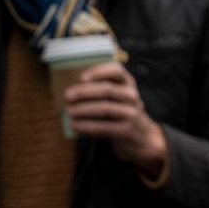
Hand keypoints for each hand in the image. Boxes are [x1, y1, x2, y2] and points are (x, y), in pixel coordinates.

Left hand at [65, 62, 166, 177]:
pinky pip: (104, 127)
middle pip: (108, 90)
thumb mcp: (117, 98)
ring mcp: (132, 113)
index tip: (81, 78)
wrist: (141, 137)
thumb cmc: (120, 113)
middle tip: (67, 96)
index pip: (116, 71)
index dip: (99, 72)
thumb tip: (72, 89)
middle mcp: (132, 96)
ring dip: (83, 109)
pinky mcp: (127, 131)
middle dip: (85, 92)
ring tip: (69, 112)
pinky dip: (86, 126)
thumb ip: (101, 90)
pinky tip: (74, 126)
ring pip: (105, 108)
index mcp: (128, 83)